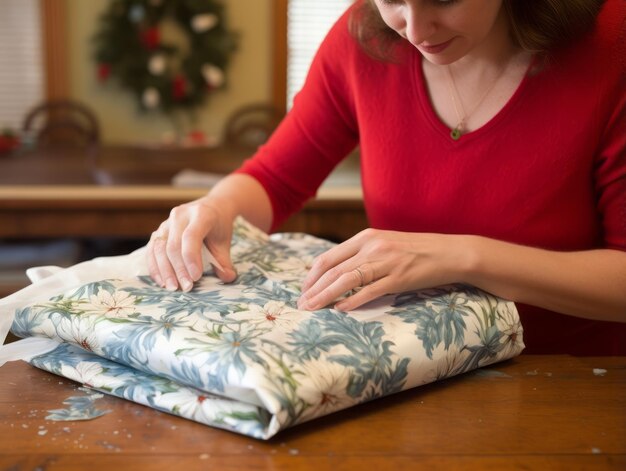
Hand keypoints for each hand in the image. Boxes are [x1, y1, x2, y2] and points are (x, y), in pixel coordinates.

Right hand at [147, 195, 237, 291]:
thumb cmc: (218, 226)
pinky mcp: (158, 231)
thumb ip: (225, 261)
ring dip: (164, 270)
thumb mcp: (224, 241)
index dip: (191, 258)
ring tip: (173, 288)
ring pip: (159, 248)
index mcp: (201, 214)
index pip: (191, 236)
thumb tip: (228, 277)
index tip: (196, 277)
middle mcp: (180, 215)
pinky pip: (151, 250)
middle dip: (179, 269)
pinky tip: (162, 281)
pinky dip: (155, 267)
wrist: (212, 207)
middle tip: (186, 287)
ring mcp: (166, 222)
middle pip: (173, 244)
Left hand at [297, 228, 468, 310]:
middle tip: (301, 305)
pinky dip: (353, 301)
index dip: (312, 275)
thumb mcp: (385, 244)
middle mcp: (373, 247)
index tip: (303, 290)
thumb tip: (336, 273)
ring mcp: (386, 262)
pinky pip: (371, 291)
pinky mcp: (399, 278)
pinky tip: (340, 309)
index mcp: (366, 237)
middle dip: (313, 289)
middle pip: (334, 270)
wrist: (449, 252)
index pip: (329, 257)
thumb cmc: (416, 250)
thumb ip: (361, 254)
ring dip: (326, 296)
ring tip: (312, 309)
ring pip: (347, 280)